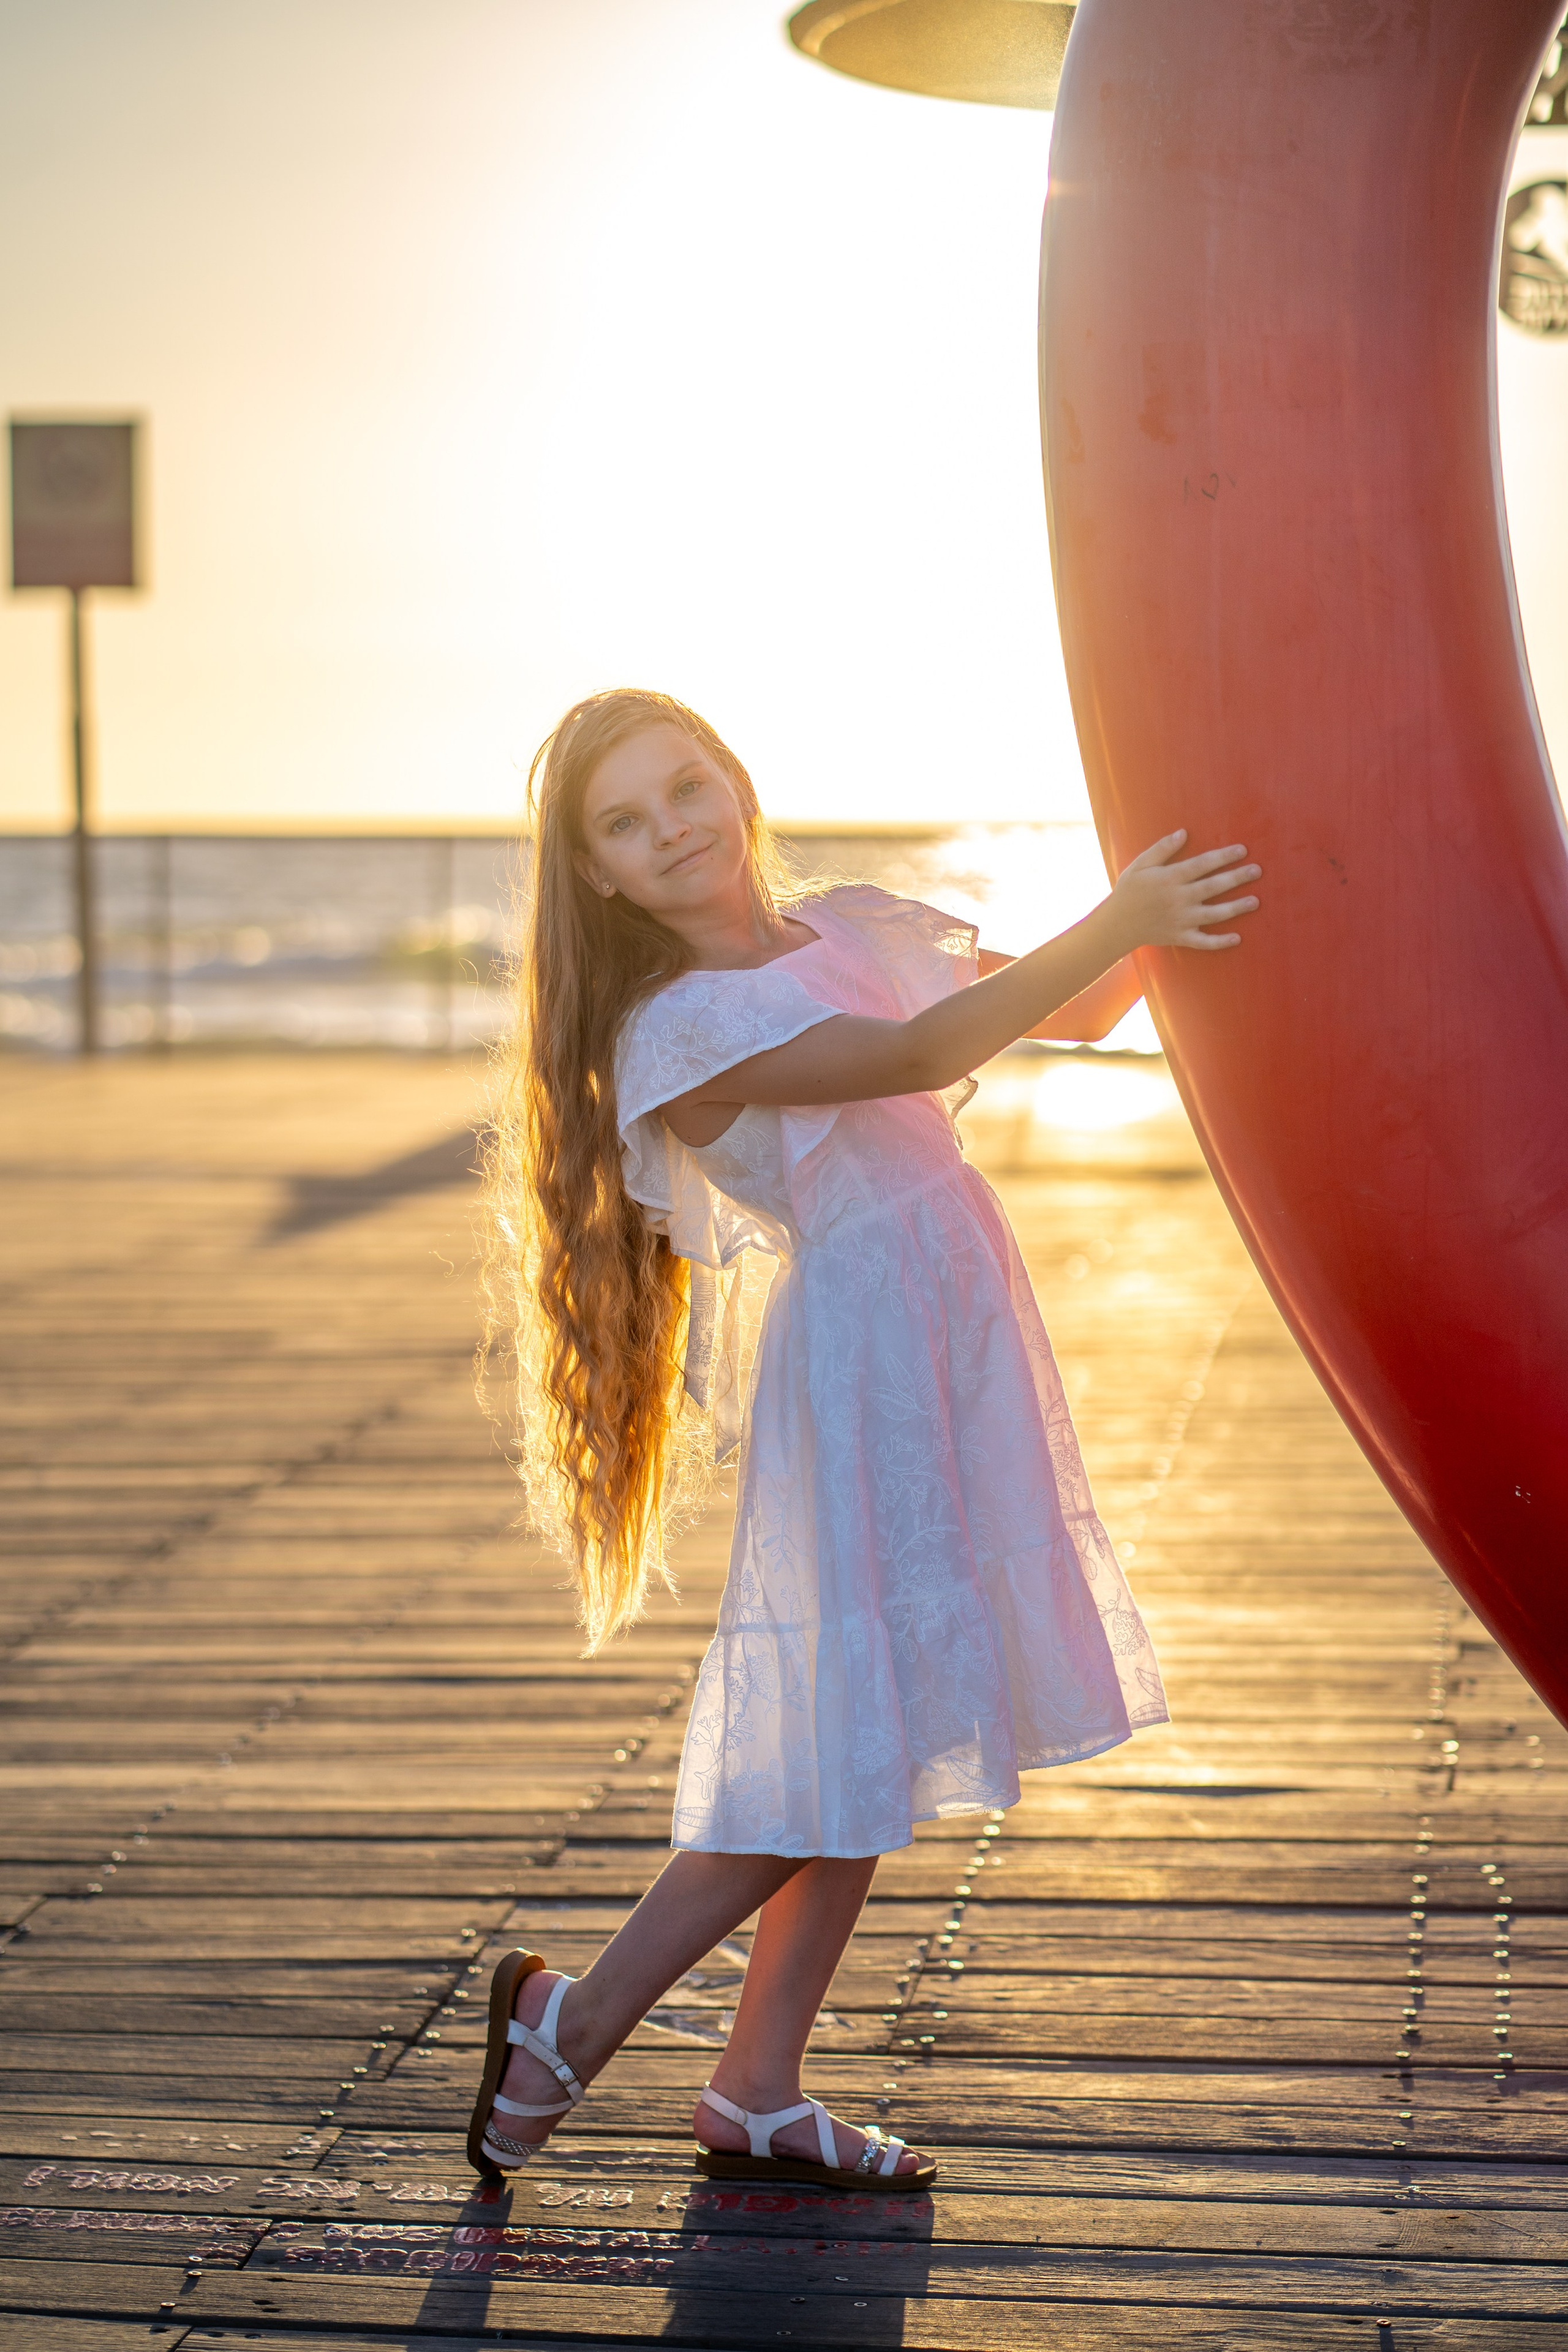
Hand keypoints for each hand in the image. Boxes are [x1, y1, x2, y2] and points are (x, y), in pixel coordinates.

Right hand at [1108, 830, 1261, 951]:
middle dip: (1237, 878)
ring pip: (1214, 914)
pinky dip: (1220, 942)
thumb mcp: (1140, 865)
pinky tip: (1237, 938)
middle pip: (1213, 886)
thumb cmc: (1129, 891)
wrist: (1117, 925)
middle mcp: (1178, 899)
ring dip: (1236, 908)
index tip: (1242, 850)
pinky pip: (1203, 942)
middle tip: (1257, 871)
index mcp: (1169, 878)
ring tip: (1255, 901)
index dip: (1223, 856)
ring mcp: (1181, 920)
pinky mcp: (1180, 937)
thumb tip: (1183, 832)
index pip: (1202, 864)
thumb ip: (1161, 849)